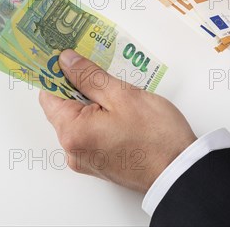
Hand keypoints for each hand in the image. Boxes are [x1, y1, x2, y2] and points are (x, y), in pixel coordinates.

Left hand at [38, 49, 196, 192]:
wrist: (180, 173)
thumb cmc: (156, 137)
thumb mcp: (122, 95)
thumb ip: (89, 76)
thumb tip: (66, 61)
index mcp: (72, 133)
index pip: (48, 94)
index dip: (57, 73)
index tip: (68, 56)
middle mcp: (73, 150)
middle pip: (63, 108)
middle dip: (78, 86)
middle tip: (99, 69)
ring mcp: (86, 160)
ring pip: (79, 120)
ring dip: (92, 102)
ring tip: (116, 90)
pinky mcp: (100, 164)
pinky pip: (91, 133)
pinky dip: (100, 118)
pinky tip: (120, 109)